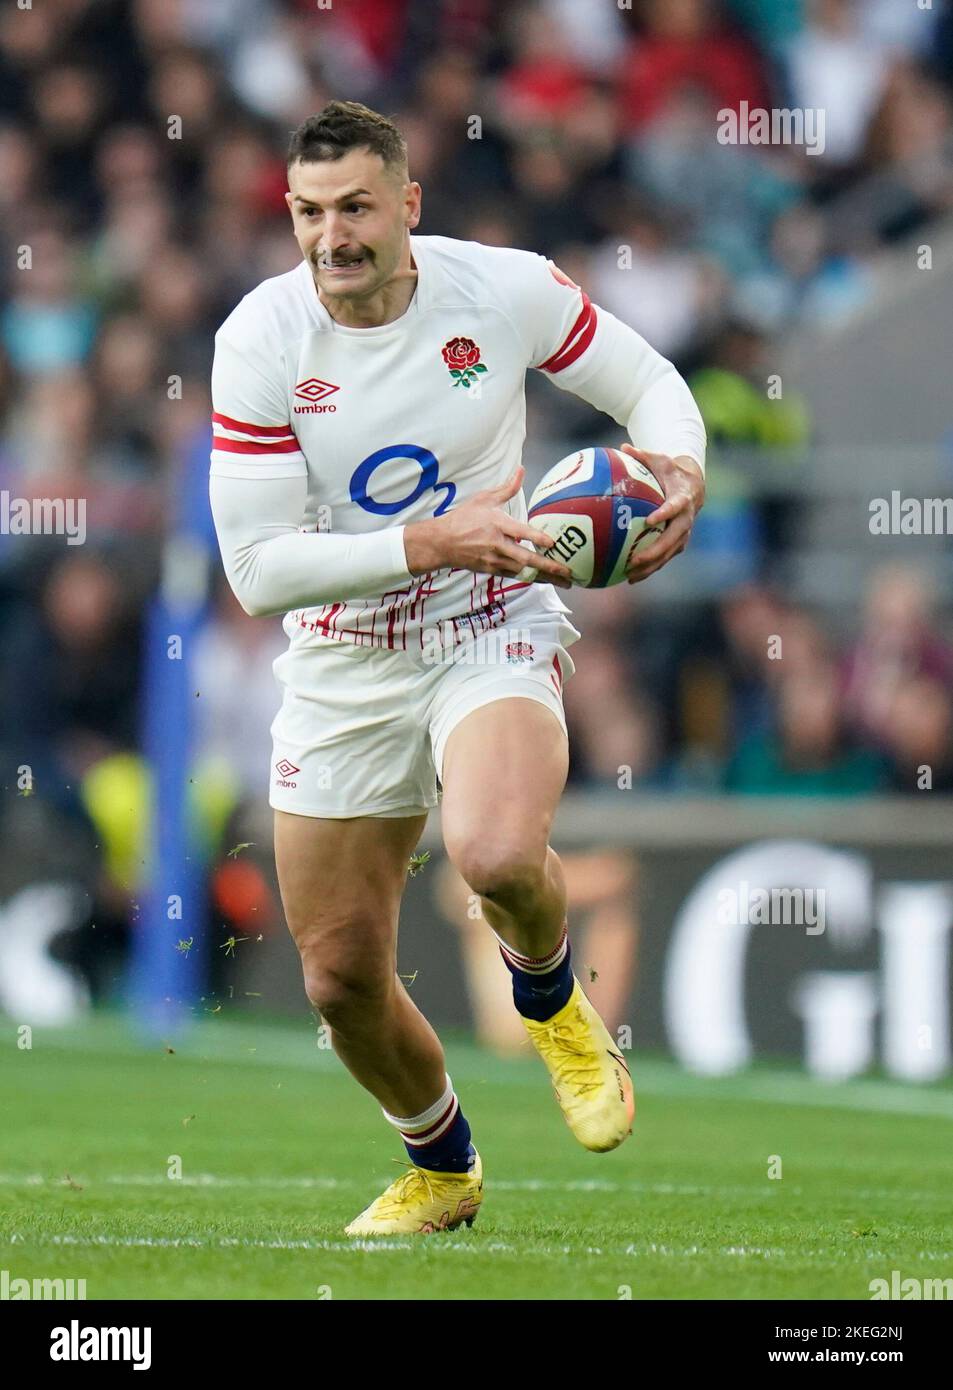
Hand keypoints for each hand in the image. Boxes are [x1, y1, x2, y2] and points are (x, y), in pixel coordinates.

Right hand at [403, 465, 572, 587]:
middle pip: (525, 558)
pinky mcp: (492, 570)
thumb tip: (521, 470)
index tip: (552, 543)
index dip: (536, 538)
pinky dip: (532, 578)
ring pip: (524, 572)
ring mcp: (494, 560)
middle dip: (548, 566)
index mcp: (496, 524)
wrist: (442, 542)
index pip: (519, 532)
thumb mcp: (484, 499)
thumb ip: (507, 488)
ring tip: (566, 581)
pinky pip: (516, 576)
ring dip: (546, 577)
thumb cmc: (463, 518)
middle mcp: (496, 545)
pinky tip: (548, 580)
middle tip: (568, 571)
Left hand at [621, 445, 704, 583]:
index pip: (675, 507)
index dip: (665, 514)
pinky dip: (650, 568)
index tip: (650, 520)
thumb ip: (642, 455)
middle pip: (672, 538)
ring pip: (668, 553)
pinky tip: (631, 578)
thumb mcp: (659, 460)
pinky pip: (664, 557)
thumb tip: (622, 446)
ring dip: (651, 565)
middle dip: (655, 551)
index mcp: (682, 498)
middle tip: (635, 559)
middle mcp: (686, 519)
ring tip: (630, 575)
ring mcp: (683, 533)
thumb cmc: (671, 471)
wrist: (694, 485)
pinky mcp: (678, 542)